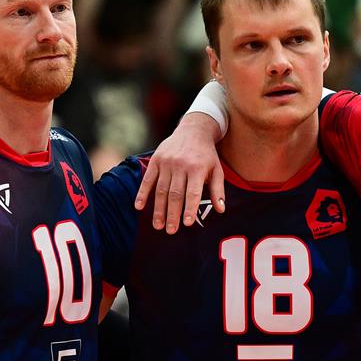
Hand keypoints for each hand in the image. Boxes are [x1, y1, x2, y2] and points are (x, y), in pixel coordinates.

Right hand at [134, 113, 224, 232]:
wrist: (194, 130)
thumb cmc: (207, 155)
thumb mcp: (217, 170)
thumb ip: (217, 190)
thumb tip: (221, 210)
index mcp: (197, 168)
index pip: (192, 192)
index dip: (189, 208)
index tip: (186, 223)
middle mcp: (180, 165)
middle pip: (175, 194)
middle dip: (172, 214)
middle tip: (170, 231)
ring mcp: (166, 162)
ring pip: (161, 189)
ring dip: (158, 209)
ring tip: (158, 225)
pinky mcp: (156, 160)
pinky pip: (148, 179)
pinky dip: (142, 193)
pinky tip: (139, 207)